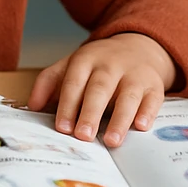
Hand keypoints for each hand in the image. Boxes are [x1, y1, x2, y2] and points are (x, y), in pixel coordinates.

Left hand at [27, 33, 175, 146]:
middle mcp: (111, 65)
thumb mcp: (72, 64)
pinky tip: (141, 126)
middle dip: (91, 112)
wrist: (140, 46)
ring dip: (120, 118)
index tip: (62, 127)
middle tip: (83, 136)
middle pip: (100, 88)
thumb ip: (49, 81)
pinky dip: (148, 112)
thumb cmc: (99, 64)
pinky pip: (153, 98)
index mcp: (86, 60)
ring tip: (111, 140)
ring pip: (128, 95)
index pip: (74, 82)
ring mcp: (134, 74)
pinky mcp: (154, 85)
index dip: (68, 105)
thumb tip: (32, 105)